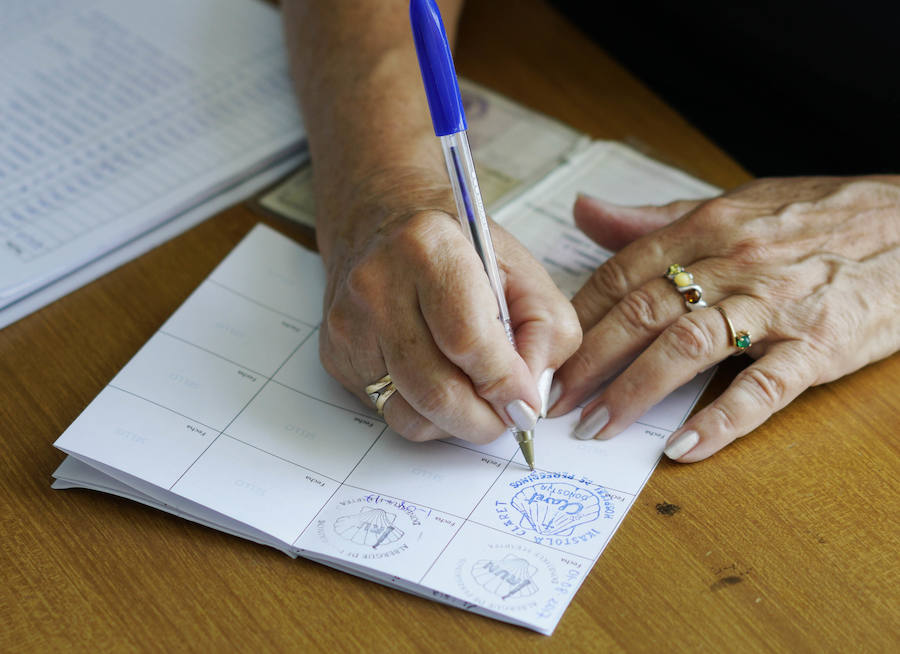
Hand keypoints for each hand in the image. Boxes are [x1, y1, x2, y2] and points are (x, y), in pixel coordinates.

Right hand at [318, 167, 580, 443]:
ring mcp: (349, 325)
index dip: (505, 384)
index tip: (528, 403)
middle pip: (435, 390)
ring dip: (457, 424)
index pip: (468, 340)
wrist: (384, 221)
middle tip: (510, 418)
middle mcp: (376, 286)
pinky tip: (444, 383)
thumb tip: (529, 398)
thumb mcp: (524, 271)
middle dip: (484, 420)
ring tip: (480, 401)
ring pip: (411, 415)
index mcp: (427, 248)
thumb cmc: (461, 247)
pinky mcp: (336, 356)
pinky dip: (428, 415)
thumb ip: (546, 331)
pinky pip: (391, 413)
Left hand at [549, 176, 899, 460]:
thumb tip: (585, 211)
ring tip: (597, 427)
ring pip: (688, 347)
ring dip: (635, 392)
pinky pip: (764, 386)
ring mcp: (777, 304)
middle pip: (642, 314)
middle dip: (589, 362)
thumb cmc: (818, 217)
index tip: (547, 353)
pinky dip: (722, 420)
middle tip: (554, 401)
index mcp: (706, 228)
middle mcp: (732, 263)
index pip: (621, 275)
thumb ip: (654, 219)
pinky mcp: (820, 344)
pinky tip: (685, 447)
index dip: (578, 319)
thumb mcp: (732, 203)